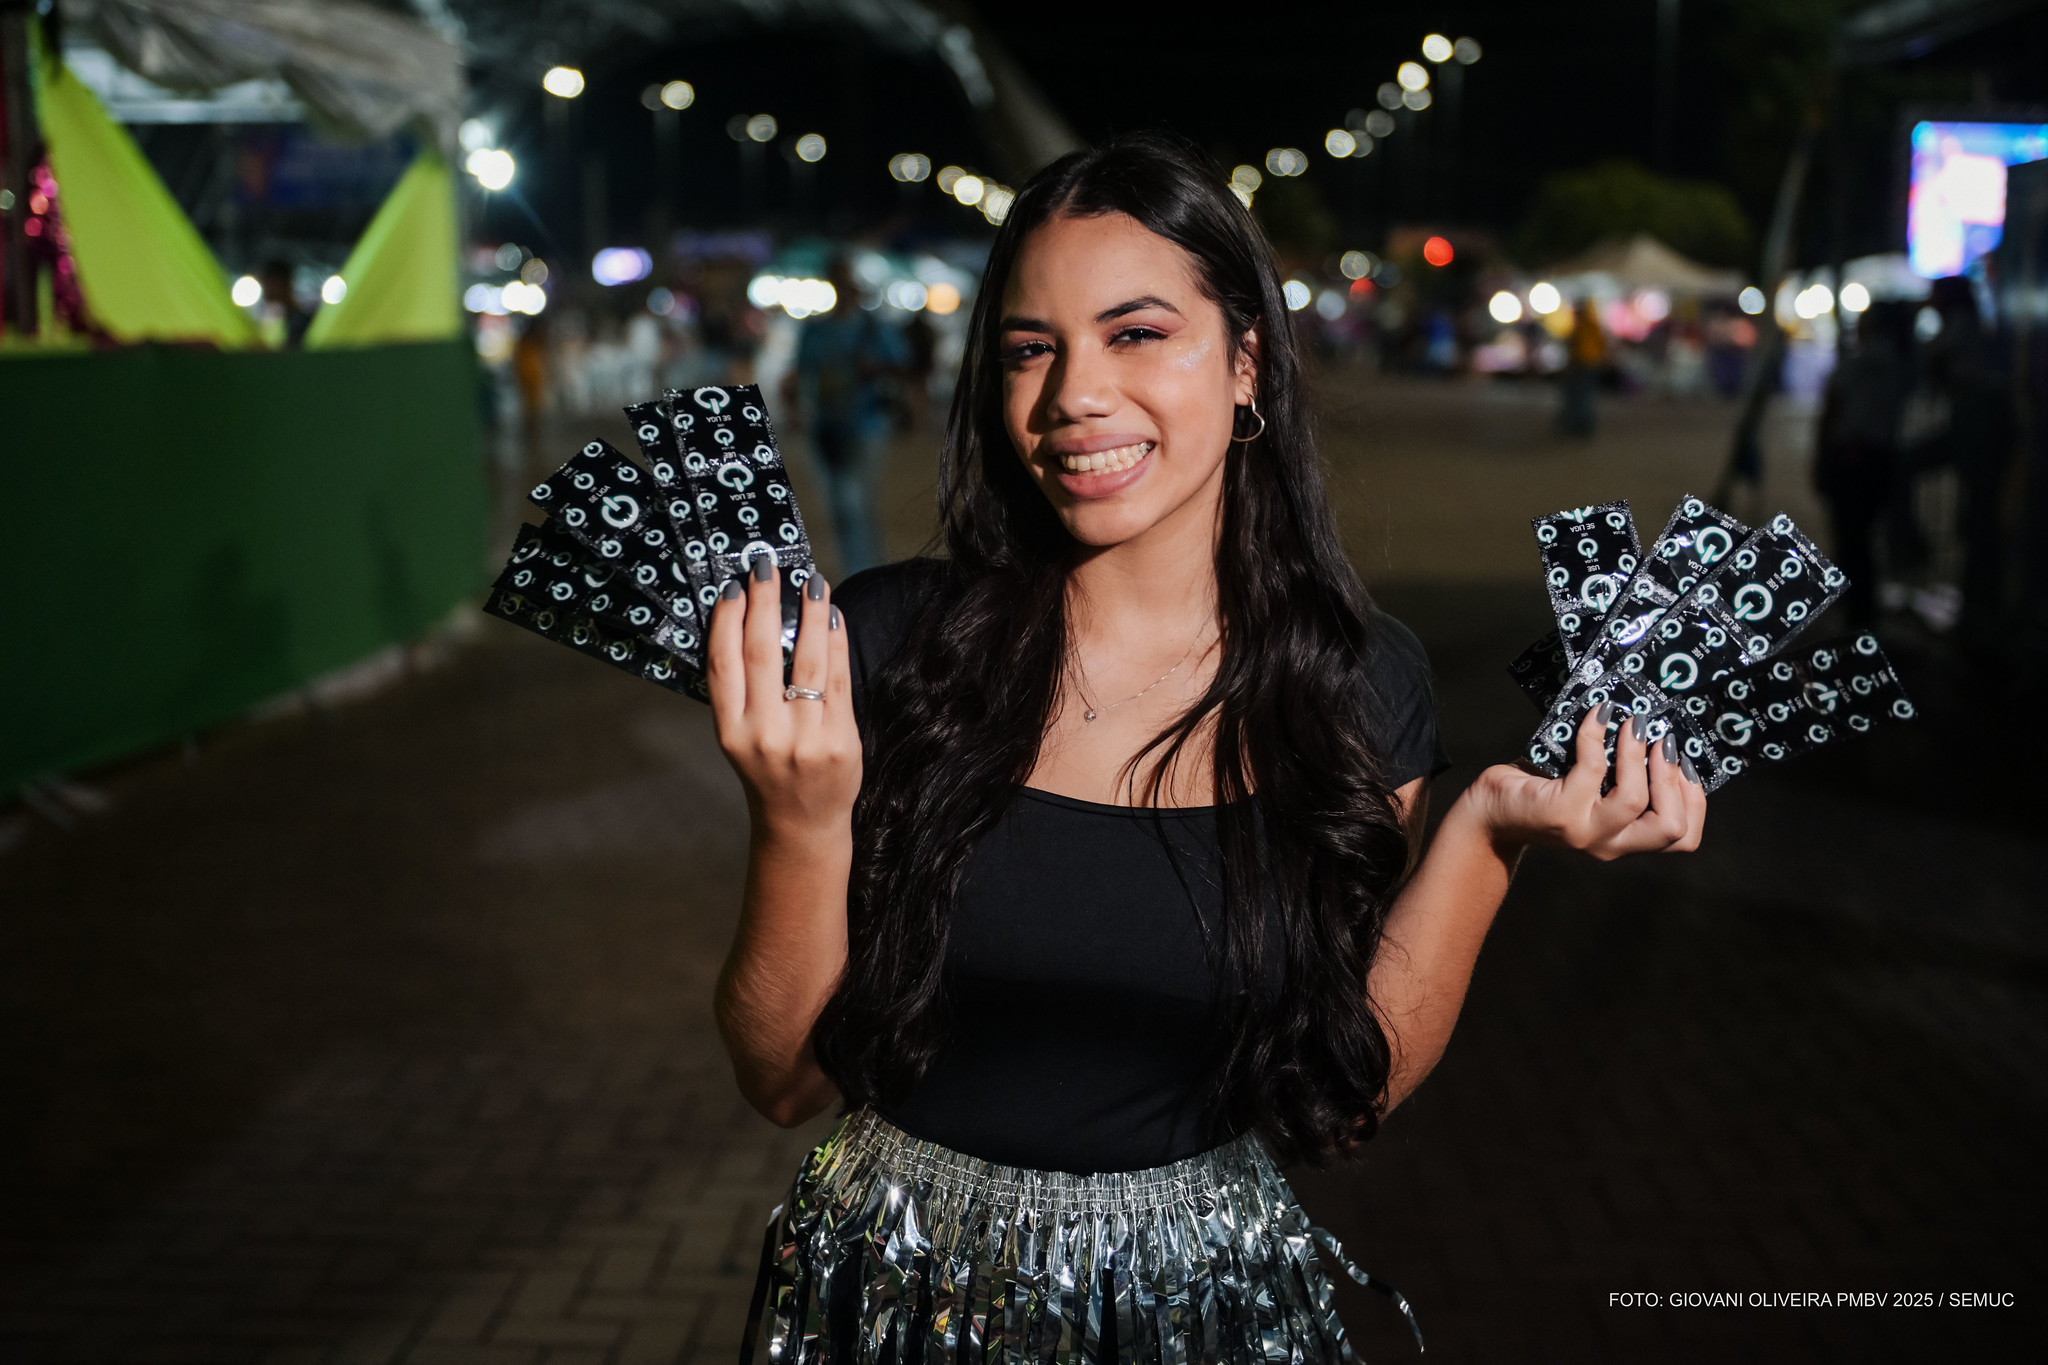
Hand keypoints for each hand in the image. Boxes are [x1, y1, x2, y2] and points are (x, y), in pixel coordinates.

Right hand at [707, 560, 860, 836]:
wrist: (802, 824)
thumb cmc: (768, 771)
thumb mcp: (740, 736)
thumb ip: (742, 690)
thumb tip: (751, 620)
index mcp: (731, 730)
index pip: (722, 664)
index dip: (725, 620)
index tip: (732, 586)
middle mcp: (764, 734)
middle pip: (762, 653)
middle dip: (765, 603)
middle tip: (767, 567)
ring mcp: (805, 738)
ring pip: (808, 660)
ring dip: (810, 612)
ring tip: (812, 580)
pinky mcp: (840, 740)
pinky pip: (838, 679)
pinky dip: (836, 642)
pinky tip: (833, 616)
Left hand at [1470, 704, 1706, 860]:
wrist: (1490, 813)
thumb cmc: (1544, 793)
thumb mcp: (1593, 793)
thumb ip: (1624, 780)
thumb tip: (1655, 732)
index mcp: (1625, 840)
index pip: (1681, 838)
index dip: (1694, 800)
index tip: (1687, 764)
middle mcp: (1609, 844)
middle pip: (1669, 829)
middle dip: (1673, 781)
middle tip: (1662, 743)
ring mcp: (1584, 831)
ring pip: (1634, 800)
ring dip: (1637, 755)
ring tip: (1633, 725)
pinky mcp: (1559, 810)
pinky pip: (1591, 767)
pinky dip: (1597, 735)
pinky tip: (1598, 715)